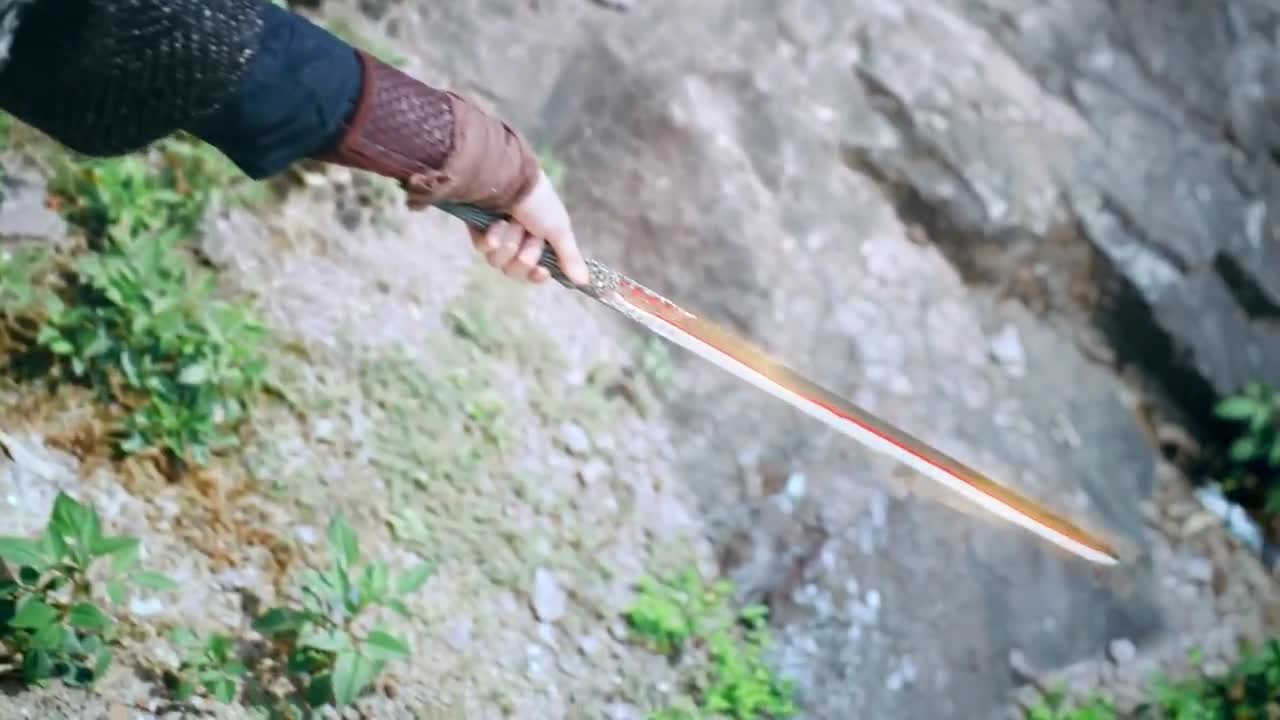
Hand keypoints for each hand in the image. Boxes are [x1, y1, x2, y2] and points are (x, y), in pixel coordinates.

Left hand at [463, 171, 590, 285]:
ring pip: (499, 262)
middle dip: (523, 255)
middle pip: (516, 270)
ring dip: (509, 243)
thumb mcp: (559, 229)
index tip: (542, 270)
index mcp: (539, 239)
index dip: (537, 275)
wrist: (508, 179)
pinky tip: (495, 222)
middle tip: (528, 236)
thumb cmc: (538, 202)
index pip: (536, 271)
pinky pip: (483, 249)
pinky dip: (492, 237)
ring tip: (511, 223)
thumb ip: (569, 256)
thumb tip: (584, 282)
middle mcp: (518, 240)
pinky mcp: (478, 231)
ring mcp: (497, 237)